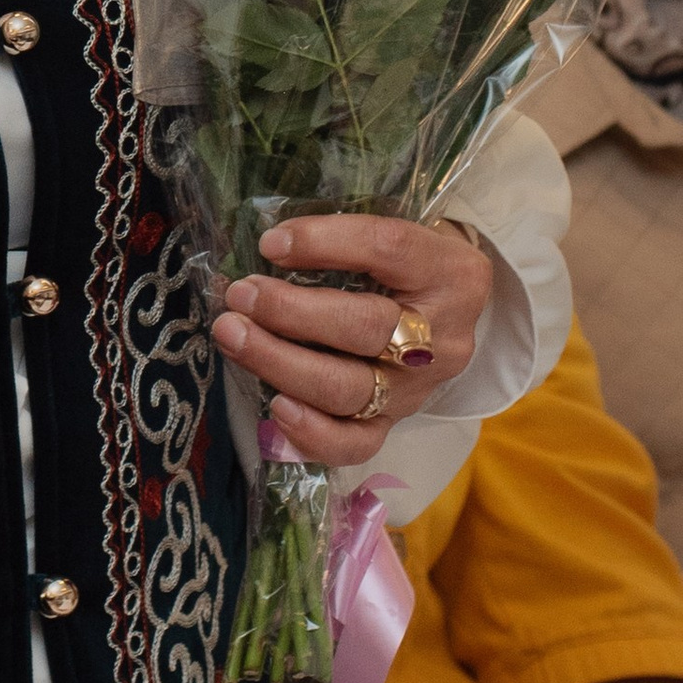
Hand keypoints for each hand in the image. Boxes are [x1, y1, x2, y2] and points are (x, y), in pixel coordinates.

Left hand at [210, 210, 491, 469]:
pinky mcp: (394, 423)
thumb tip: (267, 247)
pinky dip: (311, 431)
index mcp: (450, 273)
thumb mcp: (394, 238)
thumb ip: (342, 240)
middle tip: (240, 295)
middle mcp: (441, 338)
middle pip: (365, 328)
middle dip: (290, 312)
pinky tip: (275, 406)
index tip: (271, 243)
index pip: (389, 249)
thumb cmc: (406, 266)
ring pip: (348, 389)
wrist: (448, 314)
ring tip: (233, 335)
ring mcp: (418, 388)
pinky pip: (355, 444)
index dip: (325, 243)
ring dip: (279, 363)